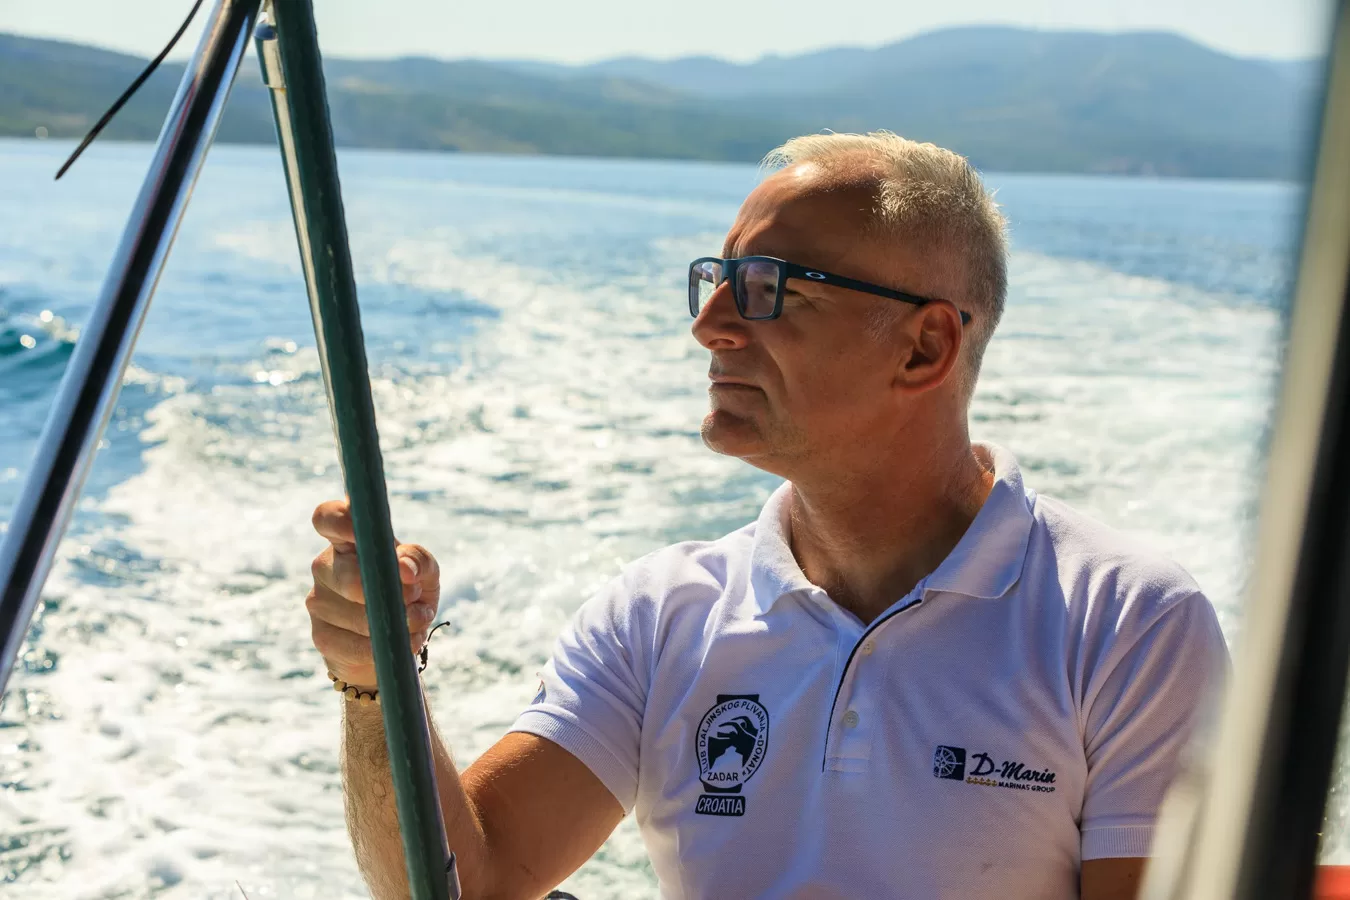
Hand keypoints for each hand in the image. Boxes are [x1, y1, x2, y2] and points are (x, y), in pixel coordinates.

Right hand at [307, 499, 440, 689]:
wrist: (391, 644)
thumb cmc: (407, 595)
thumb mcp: (424, 574)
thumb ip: (418, 560)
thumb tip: (404, 567)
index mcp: (348, 541)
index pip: (328, 518)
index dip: (339, 520)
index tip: (362, 530)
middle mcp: (325, 566)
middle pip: (347, 573)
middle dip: (387, 590)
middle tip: (414, 597)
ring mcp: (318, 601)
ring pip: (358, 614)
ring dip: (396, 621)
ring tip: (414, 621)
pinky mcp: (322, 636)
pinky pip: (358, 644)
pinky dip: (387, 644)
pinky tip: (401, 641)